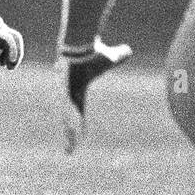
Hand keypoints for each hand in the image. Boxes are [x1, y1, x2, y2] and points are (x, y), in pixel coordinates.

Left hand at [57, 38, 131, 154]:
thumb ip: (118, 56)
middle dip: (70, 134)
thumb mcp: (110, 58)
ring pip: (66, 116)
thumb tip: (129, 50)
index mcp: (79, 89)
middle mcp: (70, 92)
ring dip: (69, 131)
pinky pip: (67, 109)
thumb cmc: (94, 50)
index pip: (79, 110)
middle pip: (69, 117)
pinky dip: (69, 121)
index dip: (79, 123)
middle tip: (69, 150)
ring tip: (69, 147)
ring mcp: (65, 92)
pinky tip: (70, 131)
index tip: (79, 135)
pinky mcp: (64, 90)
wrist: (82, 44)